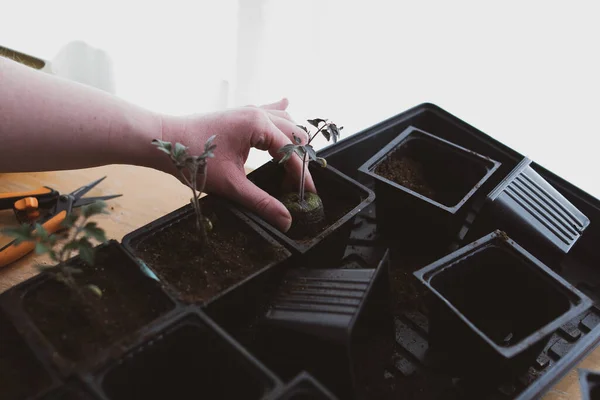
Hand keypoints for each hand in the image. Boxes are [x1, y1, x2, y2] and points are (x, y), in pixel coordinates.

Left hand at [157, 98, 315, 232]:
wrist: (163, 139)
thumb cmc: (193, 158)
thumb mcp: (230, 185)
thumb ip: (260, 202)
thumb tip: (285, 220)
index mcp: (258, 125)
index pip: (292, 153)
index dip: (302, 176)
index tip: (308, 196)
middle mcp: (257, 113)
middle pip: (295, 134)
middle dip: (301, 160)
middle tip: (299, 186)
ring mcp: (248, 111)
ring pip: (285, 121)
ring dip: (294, 141)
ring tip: (298, 163)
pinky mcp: (238, 114)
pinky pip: (268, 111)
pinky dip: (280, 115)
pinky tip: (287, 104)